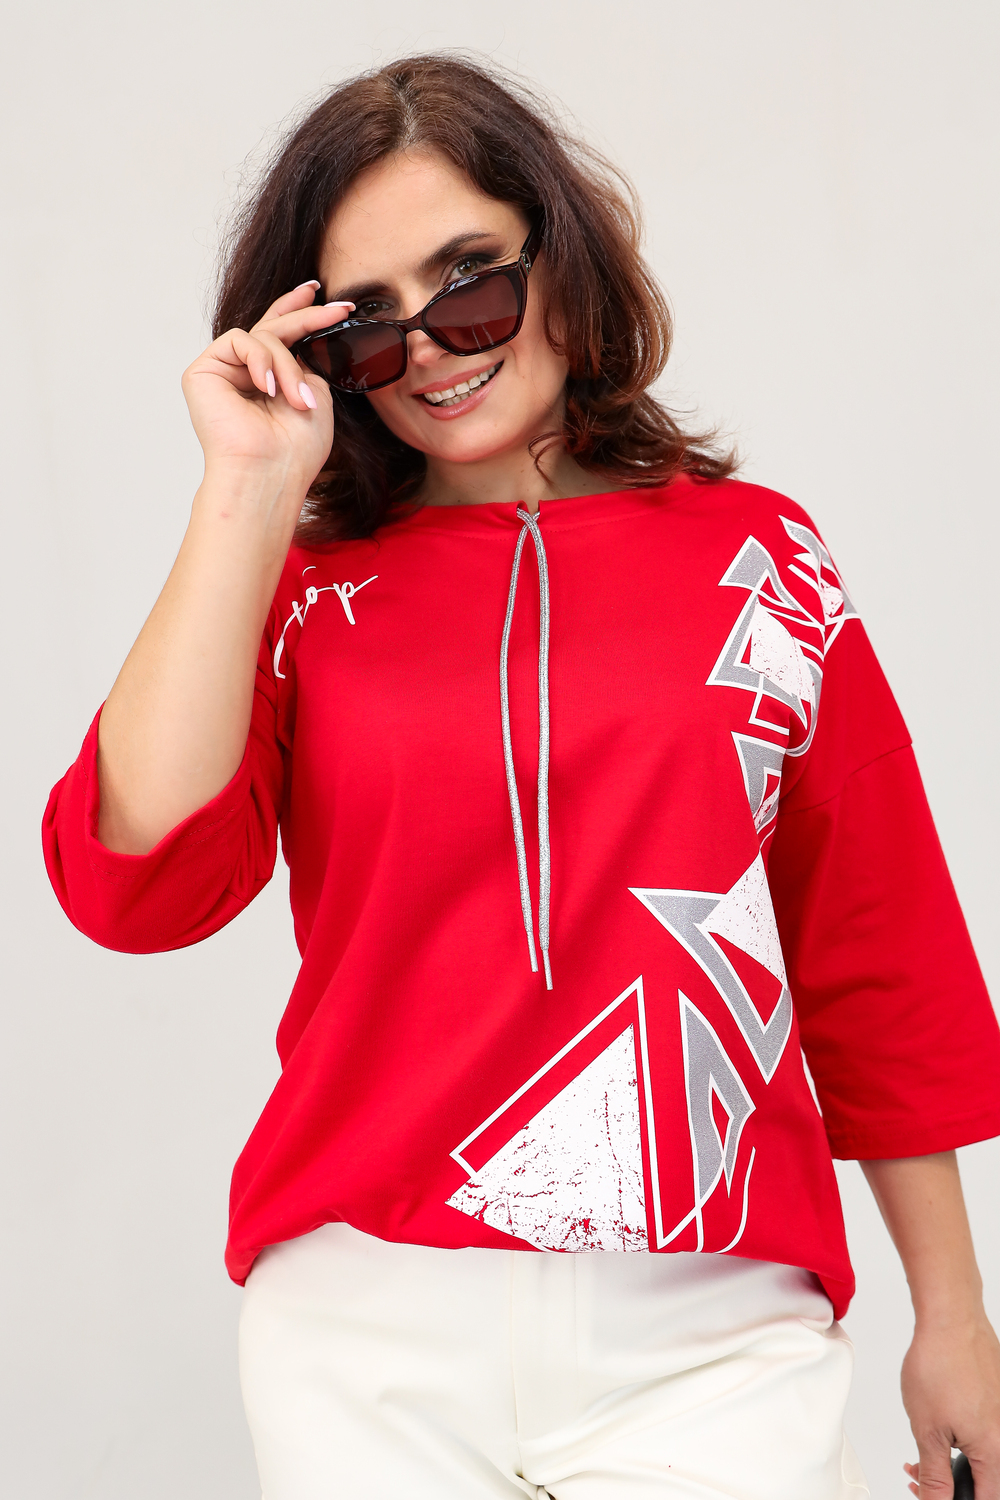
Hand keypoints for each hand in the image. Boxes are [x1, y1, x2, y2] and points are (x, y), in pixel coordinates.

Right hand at [181, 283, 353, 488]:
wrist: (270, 473)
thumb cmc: (295, 448)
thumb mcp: (315, 394)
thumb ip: (304, 362)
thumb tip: (302, 337)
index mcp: (270, 382)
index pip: (281, 337)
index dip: (301, 312)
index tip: (328, 299)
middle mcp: (244, 375)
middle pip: (272, 327)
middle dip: (306, 315)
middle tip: (336, 308)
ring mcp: (223, 372)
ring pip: (263, 337)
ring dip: (287, 365)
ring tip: (296, 400)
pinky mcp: (203, 373)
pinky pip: (240, 341)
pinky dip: (261, 361)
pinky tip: (269, 389)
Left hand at [901, 1312, 999, 1498]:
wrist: (951, 1319)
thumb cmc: (940, 1363)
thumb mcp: (927, 1429)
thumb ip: (934, 1474)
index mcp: (993, 1450)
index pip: (985, 1499)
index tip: (935, 1497)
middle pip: (984, 1479)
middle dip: (950, 1483)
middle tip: (920, 1475)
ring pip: (982, 1454)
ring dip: (952, 1460)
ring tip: (925, 1449)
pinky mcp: (997, 1398)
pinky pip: (984, 1429)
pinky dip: (961, 1436)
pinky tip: (940, 1425)